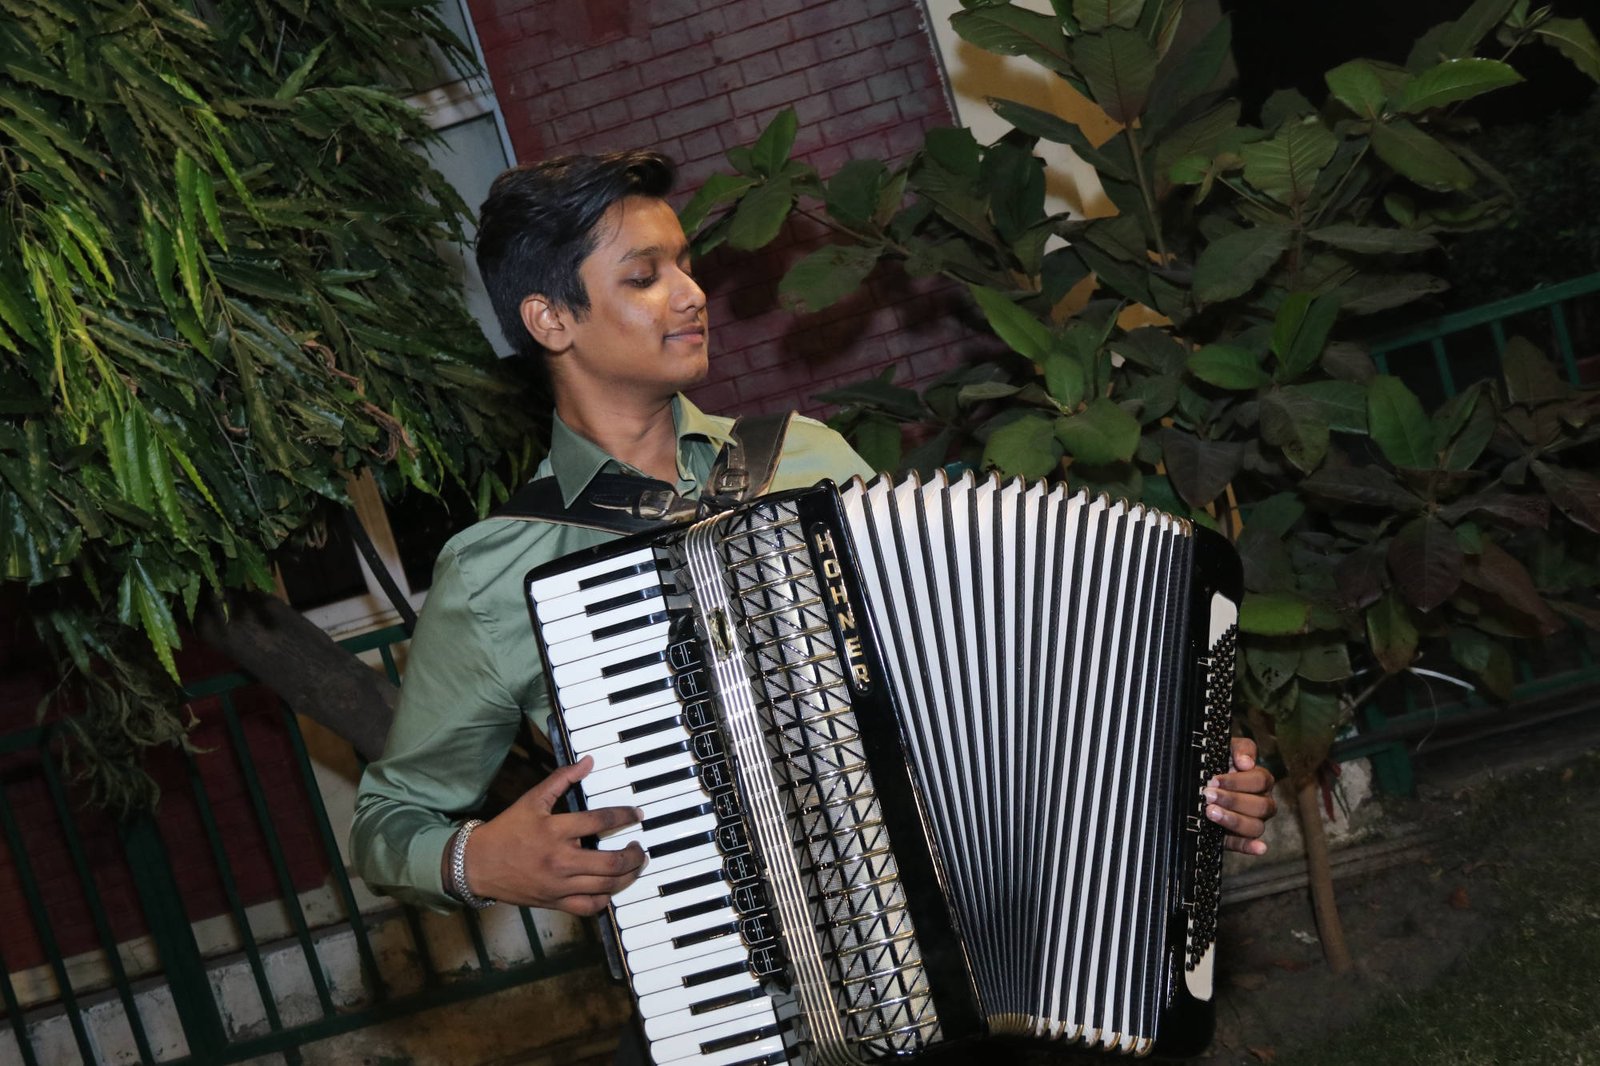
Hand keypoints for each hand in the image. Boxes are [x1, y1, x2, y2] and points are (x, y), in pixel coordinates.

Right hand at [463, 755, 646, 914]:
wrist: (478, 864)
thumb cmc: (507, 830)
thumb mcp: (532, 799)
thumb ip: (561, 779)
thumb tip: (588, 762)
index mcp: (556, 830)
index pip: (601, 821)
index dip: (625, 815)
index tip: (636, 815)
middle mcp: (561, 860)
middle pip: (611, 862)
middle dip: (634, 855)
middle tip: (639, 848)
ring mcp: (559, 885)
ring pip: (606, 886)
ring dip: (628, 876)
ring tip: (634, 866)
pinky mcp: (555, 902)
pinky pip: (589, 906)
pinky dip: (606, 898)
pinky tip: (612, 887)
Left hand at [1205, 737, 1276, 855]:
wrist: (1195, 779)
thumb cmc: (1215, 761)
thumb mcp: (1225, 748)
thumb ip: (1240, 748)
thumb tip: (1247, 762)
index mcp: (1259, 780)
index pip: (1260, 781)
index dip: (1238, 781)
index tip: (1214, 780)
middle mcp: (1260, 802)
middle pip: (1262, 806)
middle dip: (1233, 800)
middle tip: (1208, 795)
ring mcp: (1250, 821)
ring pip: (1256, 826)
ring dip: (1235, 820)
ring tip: (1210, 812)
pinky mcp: (1235, 837)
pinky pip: (1246, 845)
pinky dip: (1251, 847)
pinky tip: (1258, 848)